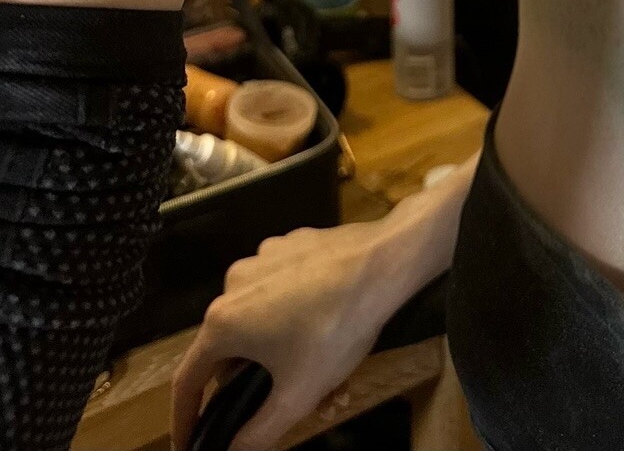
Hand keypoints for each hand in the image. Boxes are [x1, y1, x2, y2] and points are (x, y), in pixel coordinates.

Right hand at [170, 218, 403, 450]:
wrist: (385, 261)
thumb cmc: (335, 329)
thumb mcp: (297, 395)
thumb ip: (258, 432)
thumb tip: (232, 449)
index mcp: (222, 322)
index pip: (188, 381)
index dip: (185, 418)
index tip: (192, 442)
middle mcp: (233, 284)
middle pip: (230, 350)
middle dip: (258, 384)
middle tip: (291, 406)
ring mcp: (262, 259)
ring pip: (261, 321)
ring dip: (283, 353)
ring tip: (327, 377)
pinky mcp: (291, 245)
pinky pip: (281, 291)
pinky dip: (295, 317)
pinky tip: (329, 329)